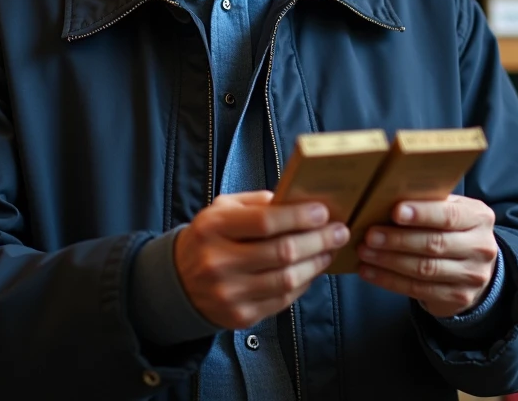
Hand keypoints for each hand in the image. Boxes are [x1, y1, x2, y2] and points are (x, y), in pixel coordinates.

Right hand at [175, 190, 348, 329]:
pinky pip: (283, 300)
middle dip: (318, 240)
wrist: (178, 282)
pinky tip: (312, 270)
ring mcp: (229, 293)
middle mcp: (218, 262)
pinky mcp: (241, 316)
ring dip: (316, 263)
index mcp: (213, 228)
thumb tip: (300, 201)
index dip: (299, 217)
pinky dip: (304, 283)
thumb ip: (257, 203)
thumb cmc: (209, 238)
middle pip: (282, 252)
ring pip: (287, 279)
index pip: (264, 221)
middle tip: (339, 231)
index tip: (323, 212)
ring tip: (330, 250)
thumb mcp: (222, 210)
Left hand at [356, 195, 498, 317]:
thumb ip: (428, 203)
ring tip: (365, 253)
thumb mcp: (449, 211)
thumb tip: (386, 195)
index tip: (395, 212)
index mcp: (478, 217)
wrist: (474, 268)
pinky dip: (390, 281)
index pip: (449, 215)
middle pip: (434, 244)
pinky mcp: (458, 297)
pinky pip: (419, 290)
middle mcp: (480, 247)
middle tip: (369, 235)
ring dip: (389, 261)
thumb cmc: (451, 230)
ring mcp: (472, 275)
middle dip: (398, 240)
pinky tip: (370, 272)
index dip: (421, 214)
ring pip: (424, 269)